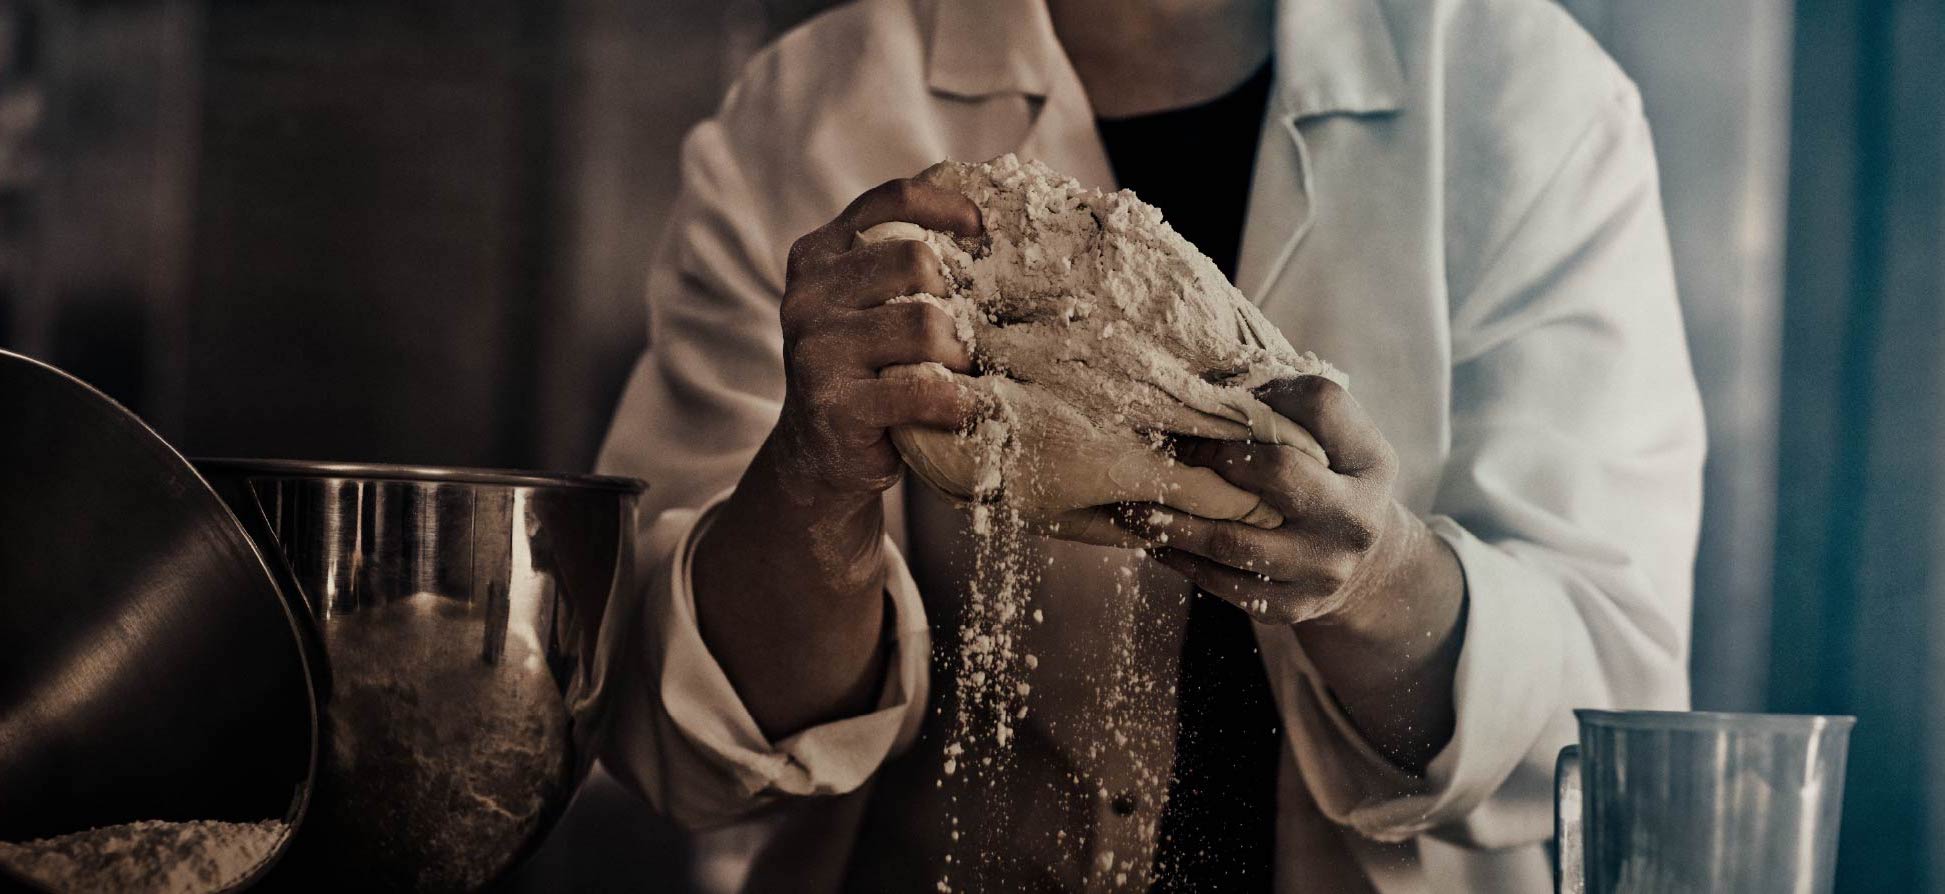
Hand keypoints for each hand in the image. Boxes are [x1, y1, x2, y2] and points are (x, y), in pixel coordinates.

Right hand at [768, 176, 984, 503]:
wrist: (818, 456)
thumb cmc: (863, 370)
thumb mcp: (866, 304)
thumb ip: (899, 264)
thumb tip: (988, 231)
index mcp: (818, 255)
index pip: (893, 200)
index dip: (948, 208)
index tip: (981, 233)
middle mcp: (808, 295)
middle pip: (916, 261)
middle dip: (957, 299)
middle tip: (968, 334)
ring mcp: (816, 349)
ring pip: (924, 324)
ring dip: (960, 354)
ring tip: (961, 373)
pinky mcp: (835, 404)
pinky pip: (920, 390)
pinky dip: (956, 402)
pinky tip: (963, 410)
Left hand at [1111, 375, 1415, 626]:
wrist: (1369, 570)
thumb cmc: (1332, 484)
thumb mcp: (1338, 444)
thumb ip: (1293, 411)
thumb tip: (1209, 383)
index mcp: (1371, 462)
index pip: (1323, 403)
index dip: (1268, 389)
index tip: (1220, 393)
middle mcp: (1356, 517)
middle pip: (1278, 471)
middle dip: (1211, 453)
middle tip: (1164, 445)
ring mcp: (1324, 568)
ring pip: (1232, 540)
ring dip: (1173, 519)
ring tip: (1130, 502)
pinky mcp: (1292, 606)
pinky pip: (1221, 582)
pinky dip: (1179, 558)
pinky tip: (1151, 538)